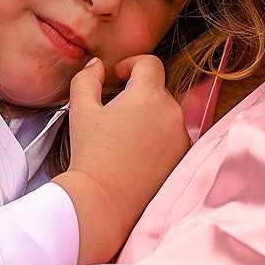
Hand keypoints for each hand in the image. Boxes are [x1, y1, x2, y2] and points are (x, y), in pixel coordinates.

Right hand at [54, 55, 190, 264]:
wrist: (105, 201)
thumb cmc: (91, 154)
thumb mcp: (81, 110)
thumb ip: (87, 79)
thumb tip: (97, 66)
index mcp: (148, 95)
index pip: (150, 63)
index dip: (132, 64)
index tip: (118, 77)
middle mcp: (172, 112)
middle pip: (158, 90)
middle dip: (138, 94)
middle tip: (114, 112)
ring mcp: (181, 137)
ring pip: (166, 114)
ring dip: (149, 117)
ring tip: (124, 137)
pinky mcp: (183, 159)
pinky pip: (173, 137)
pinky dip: (158, 139)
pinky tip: (137, 154)